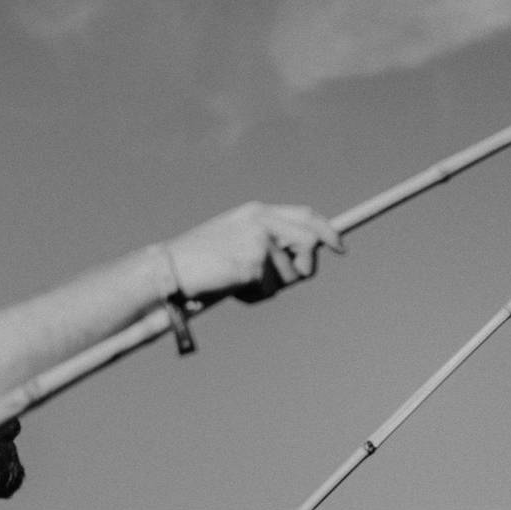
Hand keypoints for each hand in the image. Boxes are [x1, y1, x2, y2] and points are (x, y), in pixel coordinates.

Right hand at [166, 203, 342, 303]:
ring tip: (239, 282)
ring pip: (292, 274)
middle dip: (301, 270)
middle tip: (271, 282)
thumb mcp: (235, 241)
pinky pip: (270, 290)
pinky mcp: (255, 263)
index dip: (327, 231)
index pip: (306, 215)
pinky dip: (253, 297)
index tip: (341, 248)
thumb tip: (302, 261)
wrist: (169, 270)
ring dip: (269, 288)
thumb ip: (266, 243)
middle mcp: (261, 221)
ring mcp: (259, 241)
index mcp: (256, 212)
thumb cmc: (200, 263)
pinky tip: (231, 288)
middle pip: (310, 246)